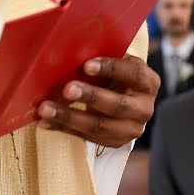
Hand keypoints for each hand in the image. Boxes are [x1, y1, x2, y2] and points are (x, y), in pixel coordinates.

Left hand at [36, 54, 159, 147]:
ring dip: (69, 117)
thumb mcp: (118, 64)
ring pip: (99, 126)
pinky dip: (63, 128)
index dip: (111, 69)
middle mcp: (144, 108)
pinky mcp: (114, 142)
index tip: (87, 65)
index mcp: (148, 82)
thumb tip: (71, 52)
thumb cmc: (117, 76)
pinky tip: (45, 121)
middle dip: (90, 97)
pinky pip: (86, 137)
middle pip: (118, 105)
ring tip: (46, 109)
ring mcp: (131, 129)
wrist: (127, 102)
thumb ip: (104, 58)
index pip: (134, 74)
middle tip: (67, 89)